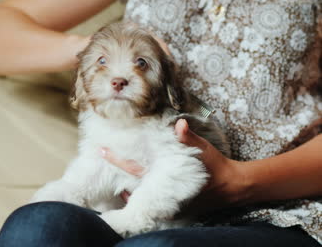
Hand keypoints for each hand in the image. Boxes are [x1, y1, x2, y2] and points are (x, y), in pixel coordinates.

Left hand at [101, 119, 249, 214]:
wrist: (231, 187)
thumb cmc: (215, 166)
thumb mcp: (202, 149)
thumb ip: (188, 137)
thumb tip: (179, 124)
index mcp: (164, 176)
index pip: (133, 168)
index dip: (116, 159)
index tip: (100, 150)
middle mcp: (163, 192)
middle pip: (131, 185)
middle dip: (117, 178)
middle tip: (103, 164)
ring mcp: (167, 202)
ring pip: (140, 196)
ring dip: (128, 190)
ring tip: (116, 184)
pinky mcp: (174, 208)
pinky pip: (152, 203)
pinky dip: (143, 197)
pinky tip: (134, 192)